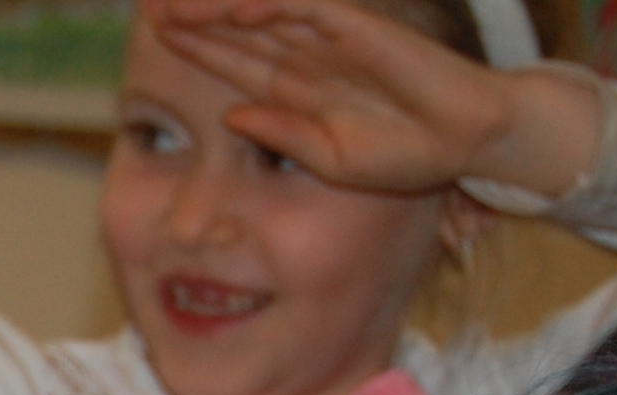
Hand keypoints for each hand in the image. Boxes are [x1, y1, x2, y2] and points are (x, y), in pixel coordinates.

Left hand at [148, 0, 600, 198]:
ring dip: (222, 7)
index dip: (196, 48)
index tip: (156, 36)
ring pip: (267, 13)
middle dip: (196, 17)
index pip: (234, 62)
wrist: (465, 144)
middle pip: (240, 29)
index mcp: (295, 91)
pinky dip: (273, 7)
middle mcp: (307, 59)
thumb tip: (232, 117)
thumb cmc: (405, 157)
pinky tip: (236, 9)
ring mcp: (332, 40)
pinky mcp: (361, 29)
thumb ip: (281, 134)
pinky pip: (310, 9)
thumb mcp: (326, 157)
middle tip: (150, 6)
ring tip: (174, 5)